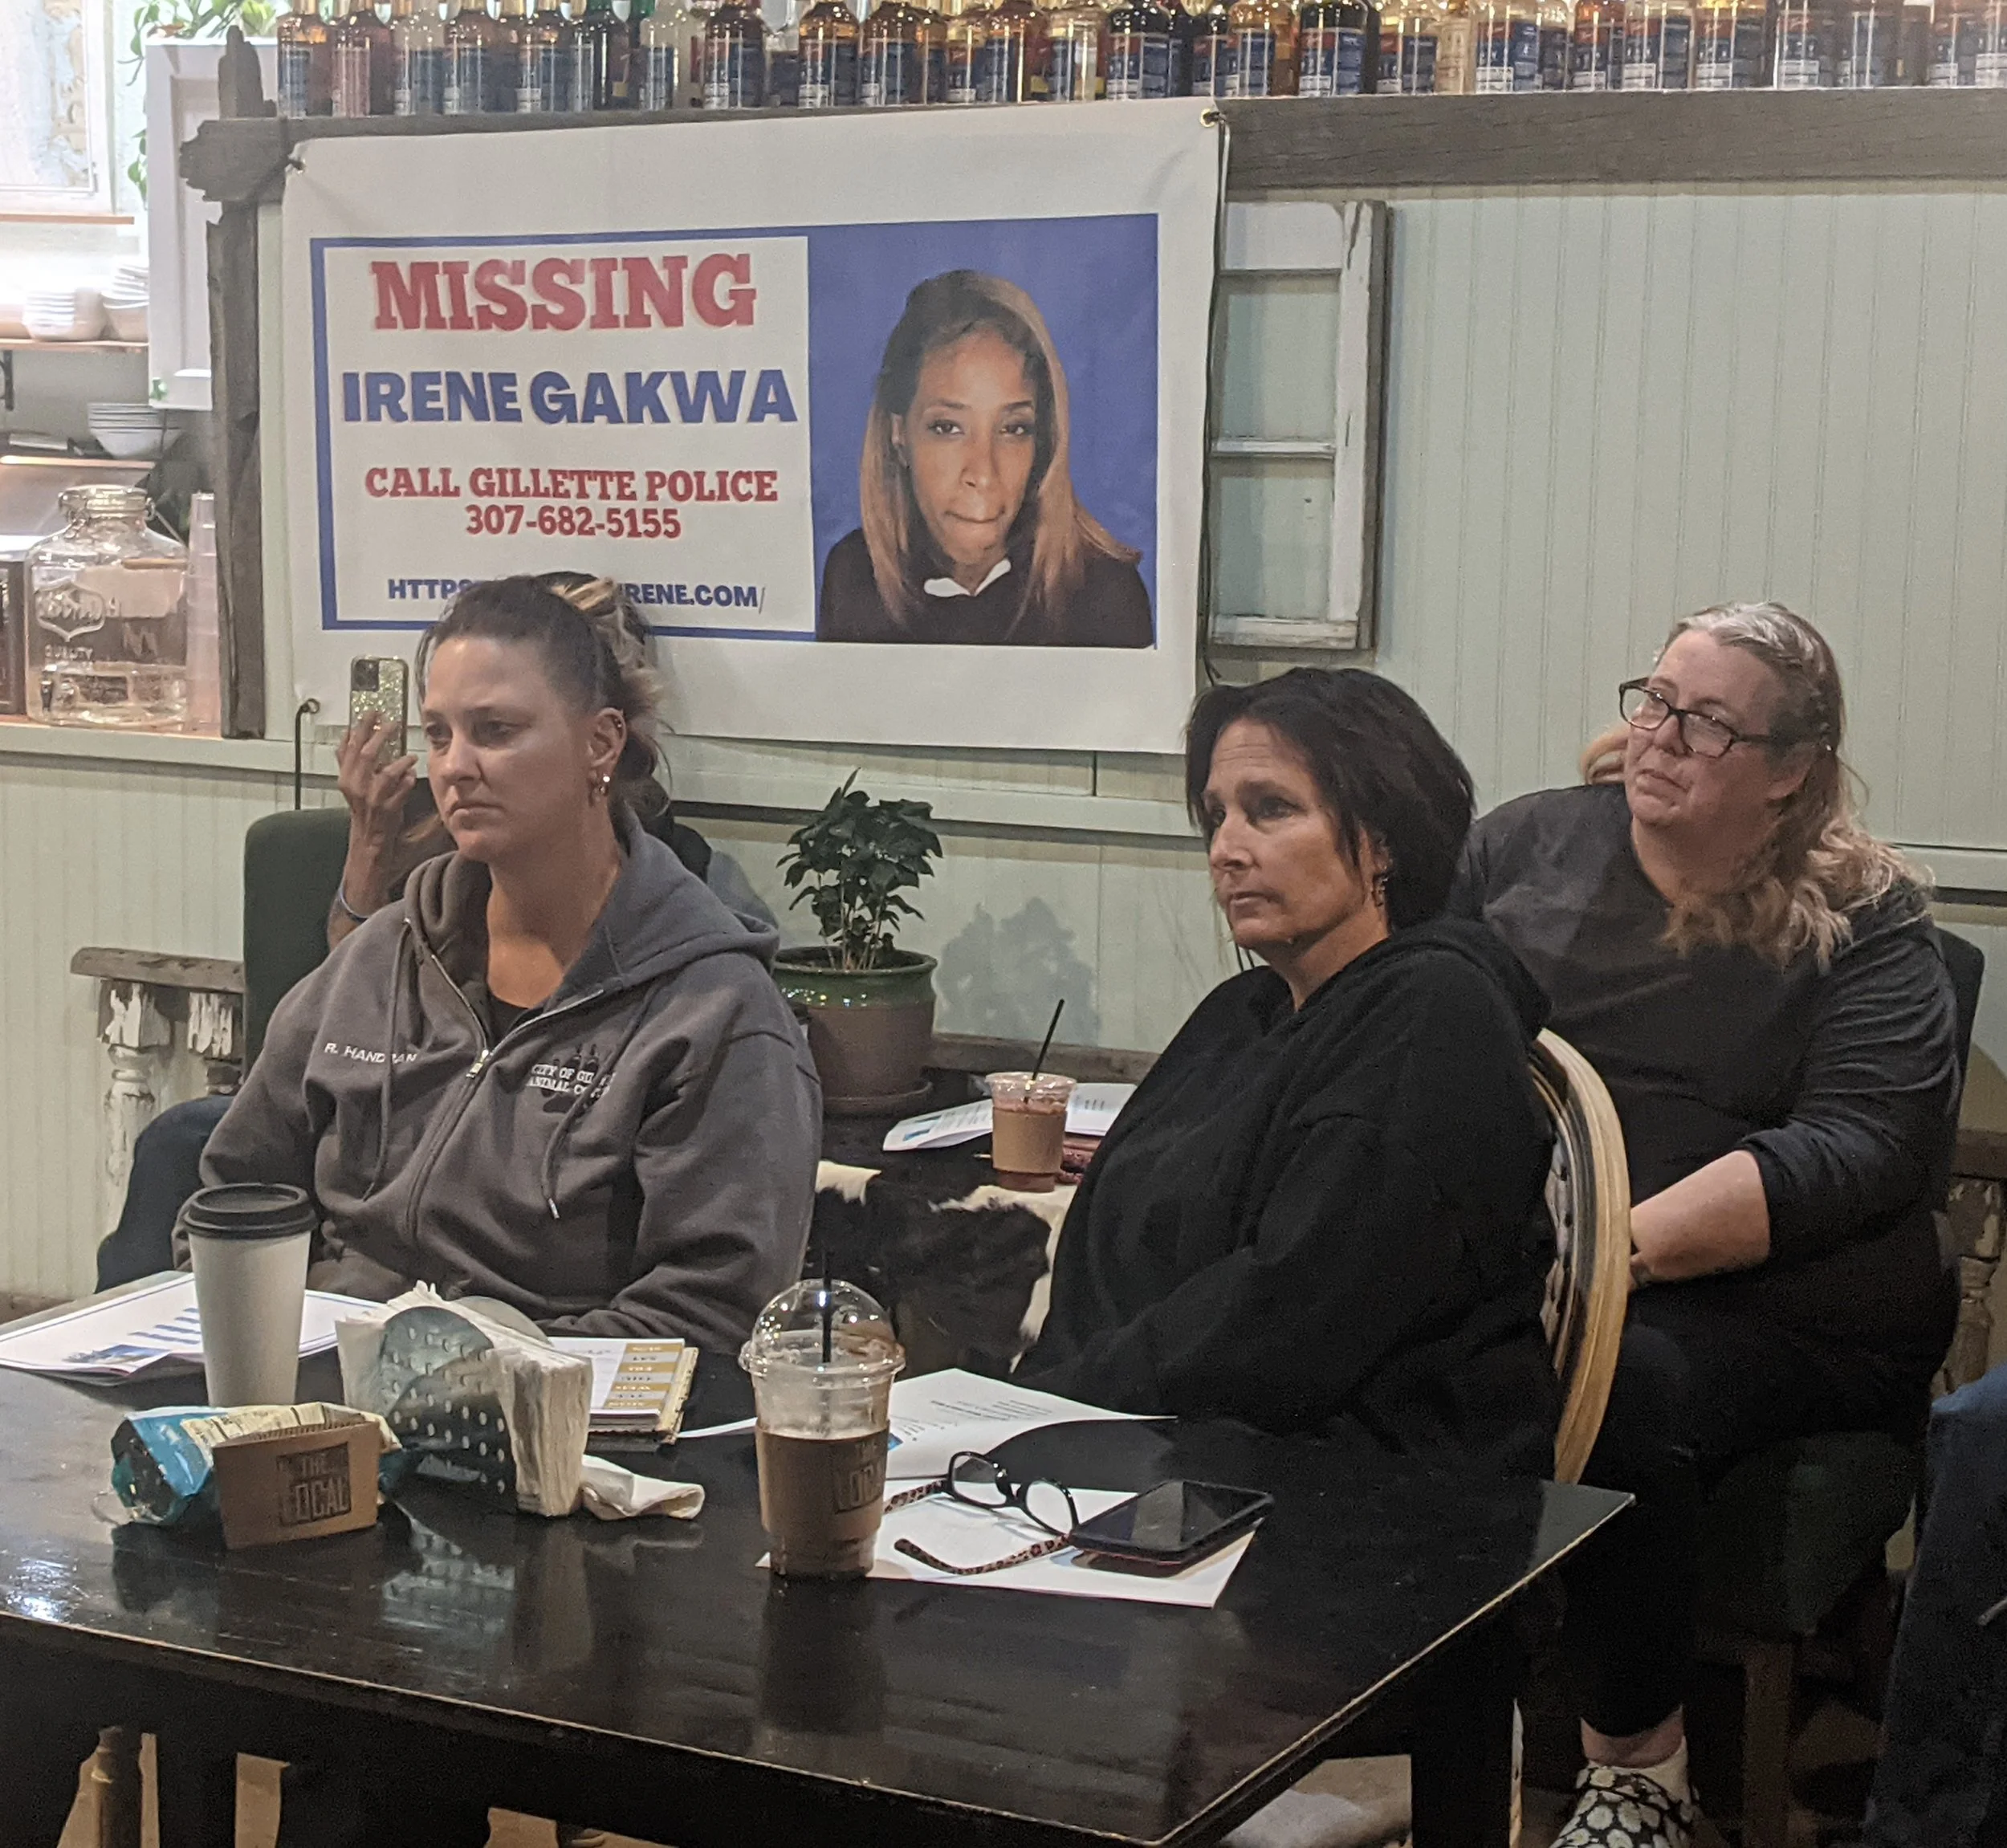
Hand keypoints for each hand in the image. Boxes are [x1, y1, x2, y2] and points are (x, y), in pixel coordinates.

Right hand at [335, 714, 416, 841]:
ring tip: (410, 756)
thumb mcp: (350, 782)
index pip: (351, 747)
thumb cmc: (363, 807)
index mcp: (346, 777)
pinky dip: (407, 781)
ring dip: (400, 762)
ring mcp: (372, 799)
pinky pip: (401, 791)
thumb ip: (347, 759)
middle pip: (367, 755)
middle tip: (393, 723)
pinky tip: (411, 775)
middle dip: (380, 735)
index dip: (361, 728)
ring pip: (386, 774)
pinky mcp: (388, 810)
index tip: (372, 712)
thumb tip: (346, 734)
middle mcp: (356, 787)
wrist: (368, 837)